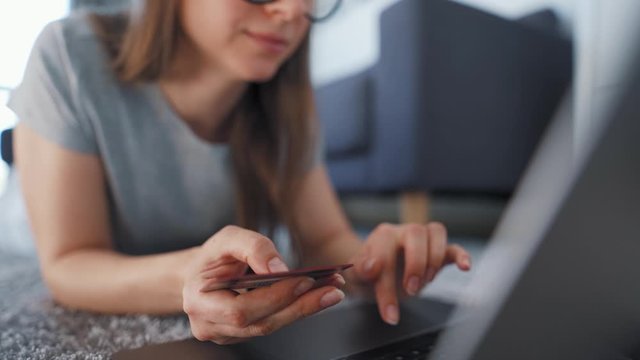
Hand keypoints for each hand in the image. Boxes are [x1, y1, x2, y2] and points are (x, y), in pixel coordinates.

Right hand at [182, 225, 344, 343]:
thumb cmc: (212, 256)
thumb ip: (252, 247)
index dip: (275, 297)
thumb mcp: (228, 238)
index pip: (240, 309)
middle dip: (299, 305)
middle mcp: (210, 325)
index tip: (306, 280)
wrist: (200, 274)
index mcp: (199, 302)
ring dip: (304, 309)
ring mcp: (226, 335)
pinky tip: (316, 296)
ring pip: (270, 326)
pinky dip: (295, 309)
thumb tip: (280, 269)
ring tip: (331, 291)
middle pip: (261, 323)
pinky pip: (271, 323)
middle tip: (332, 288)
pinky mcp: (242, 335)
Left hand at [350, 222, 470, 324]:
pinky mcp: (439, 252)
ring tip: (425, 282)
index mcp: (382, 236)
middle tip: (410, 289)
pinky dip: (461, 255)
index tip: (388, 307)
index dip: (387, 279)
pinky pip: (453, 247)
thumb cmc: (367, 274)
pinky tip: (465, 267)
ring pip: (436, 232)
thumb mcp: (357, 276)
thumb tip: (372, 267)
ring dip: (433, 260)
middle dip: (415, 264)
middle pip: (416, 232)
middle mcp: (403, 232)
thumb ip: (361, 270)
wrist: (376, 275)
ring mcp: (422, 240)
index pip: (386, 249)